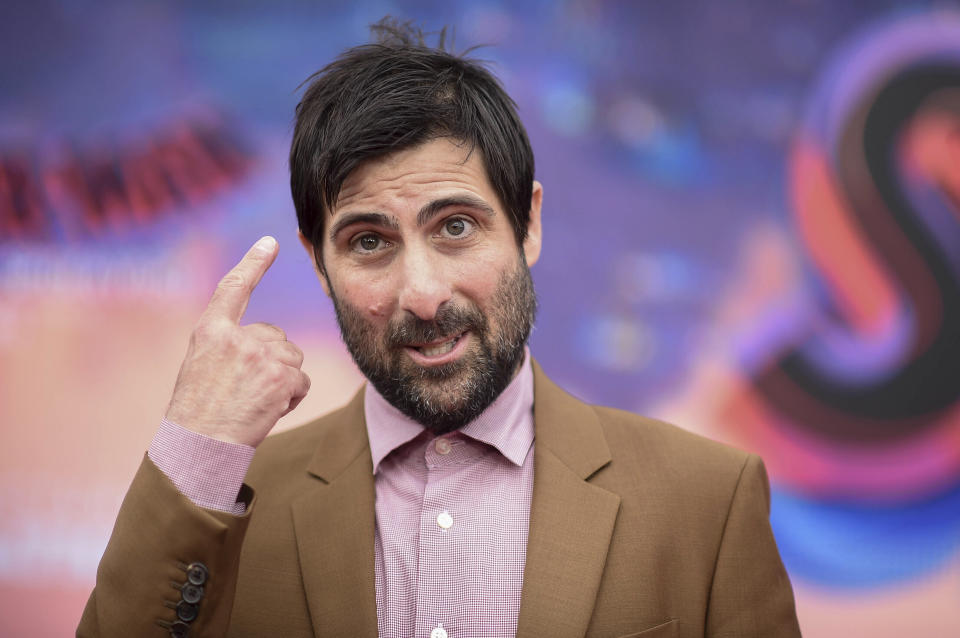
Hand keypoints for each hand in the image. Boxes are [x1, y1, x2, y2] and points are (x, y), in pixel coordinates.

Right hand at [164, 236, 310, 446]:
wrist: (201, 445)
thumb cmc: (198, 413)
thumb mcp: (202, 367)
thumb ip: (229, 346)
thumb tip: (271, 343)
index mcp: (210, 330)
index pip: (233, 288)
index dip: (253, 263)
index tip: (270, 242)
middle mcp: (236, 336)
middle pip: (277, 337)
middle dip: (271, 362)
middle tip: (245, 392)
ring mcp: (260, 354)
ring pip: (293, 359)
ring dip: (283, 381)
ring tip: (254, 402)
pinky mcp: (282, 375)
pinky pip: (302, 381)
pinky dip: (292, 397)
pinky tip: (268, 410)